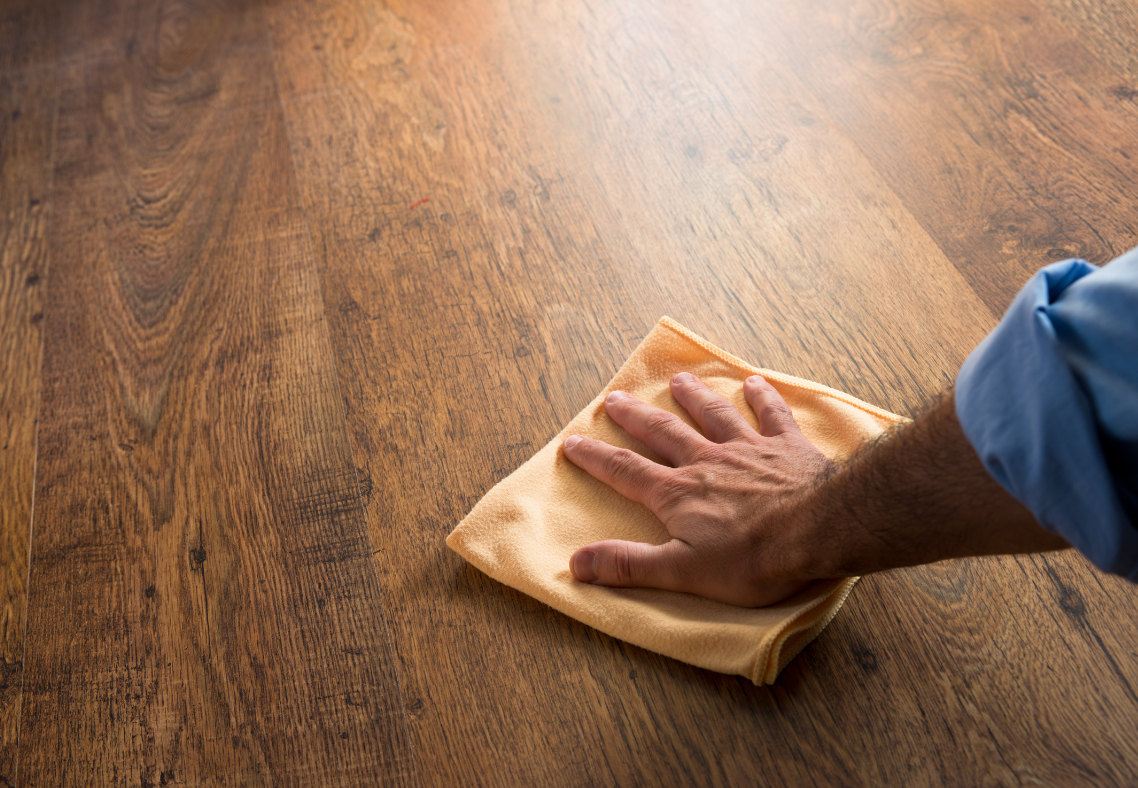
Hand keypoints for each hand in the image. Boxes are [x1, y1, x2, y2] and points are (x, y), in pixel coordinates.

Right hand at [561, 372, 835, 606]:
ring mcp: (748, 450)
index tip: (573, 441)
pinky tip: (754, 383)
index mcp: (678, 494)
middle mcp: (707, 462)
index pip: (625, 471)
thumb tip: (576, 562)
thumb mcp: (682, 572)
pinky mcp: (788, 448)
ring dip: (694, 397)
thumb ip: (629, 565)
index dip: (596, 457)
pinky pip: (772, 416)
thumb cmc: (752, 559)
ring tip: (679, 380)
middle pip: (663, 432)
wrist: (820, 530)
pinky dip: (762, 398)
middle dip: (635, 417)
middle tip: (614, 398)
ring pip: (713, 415)